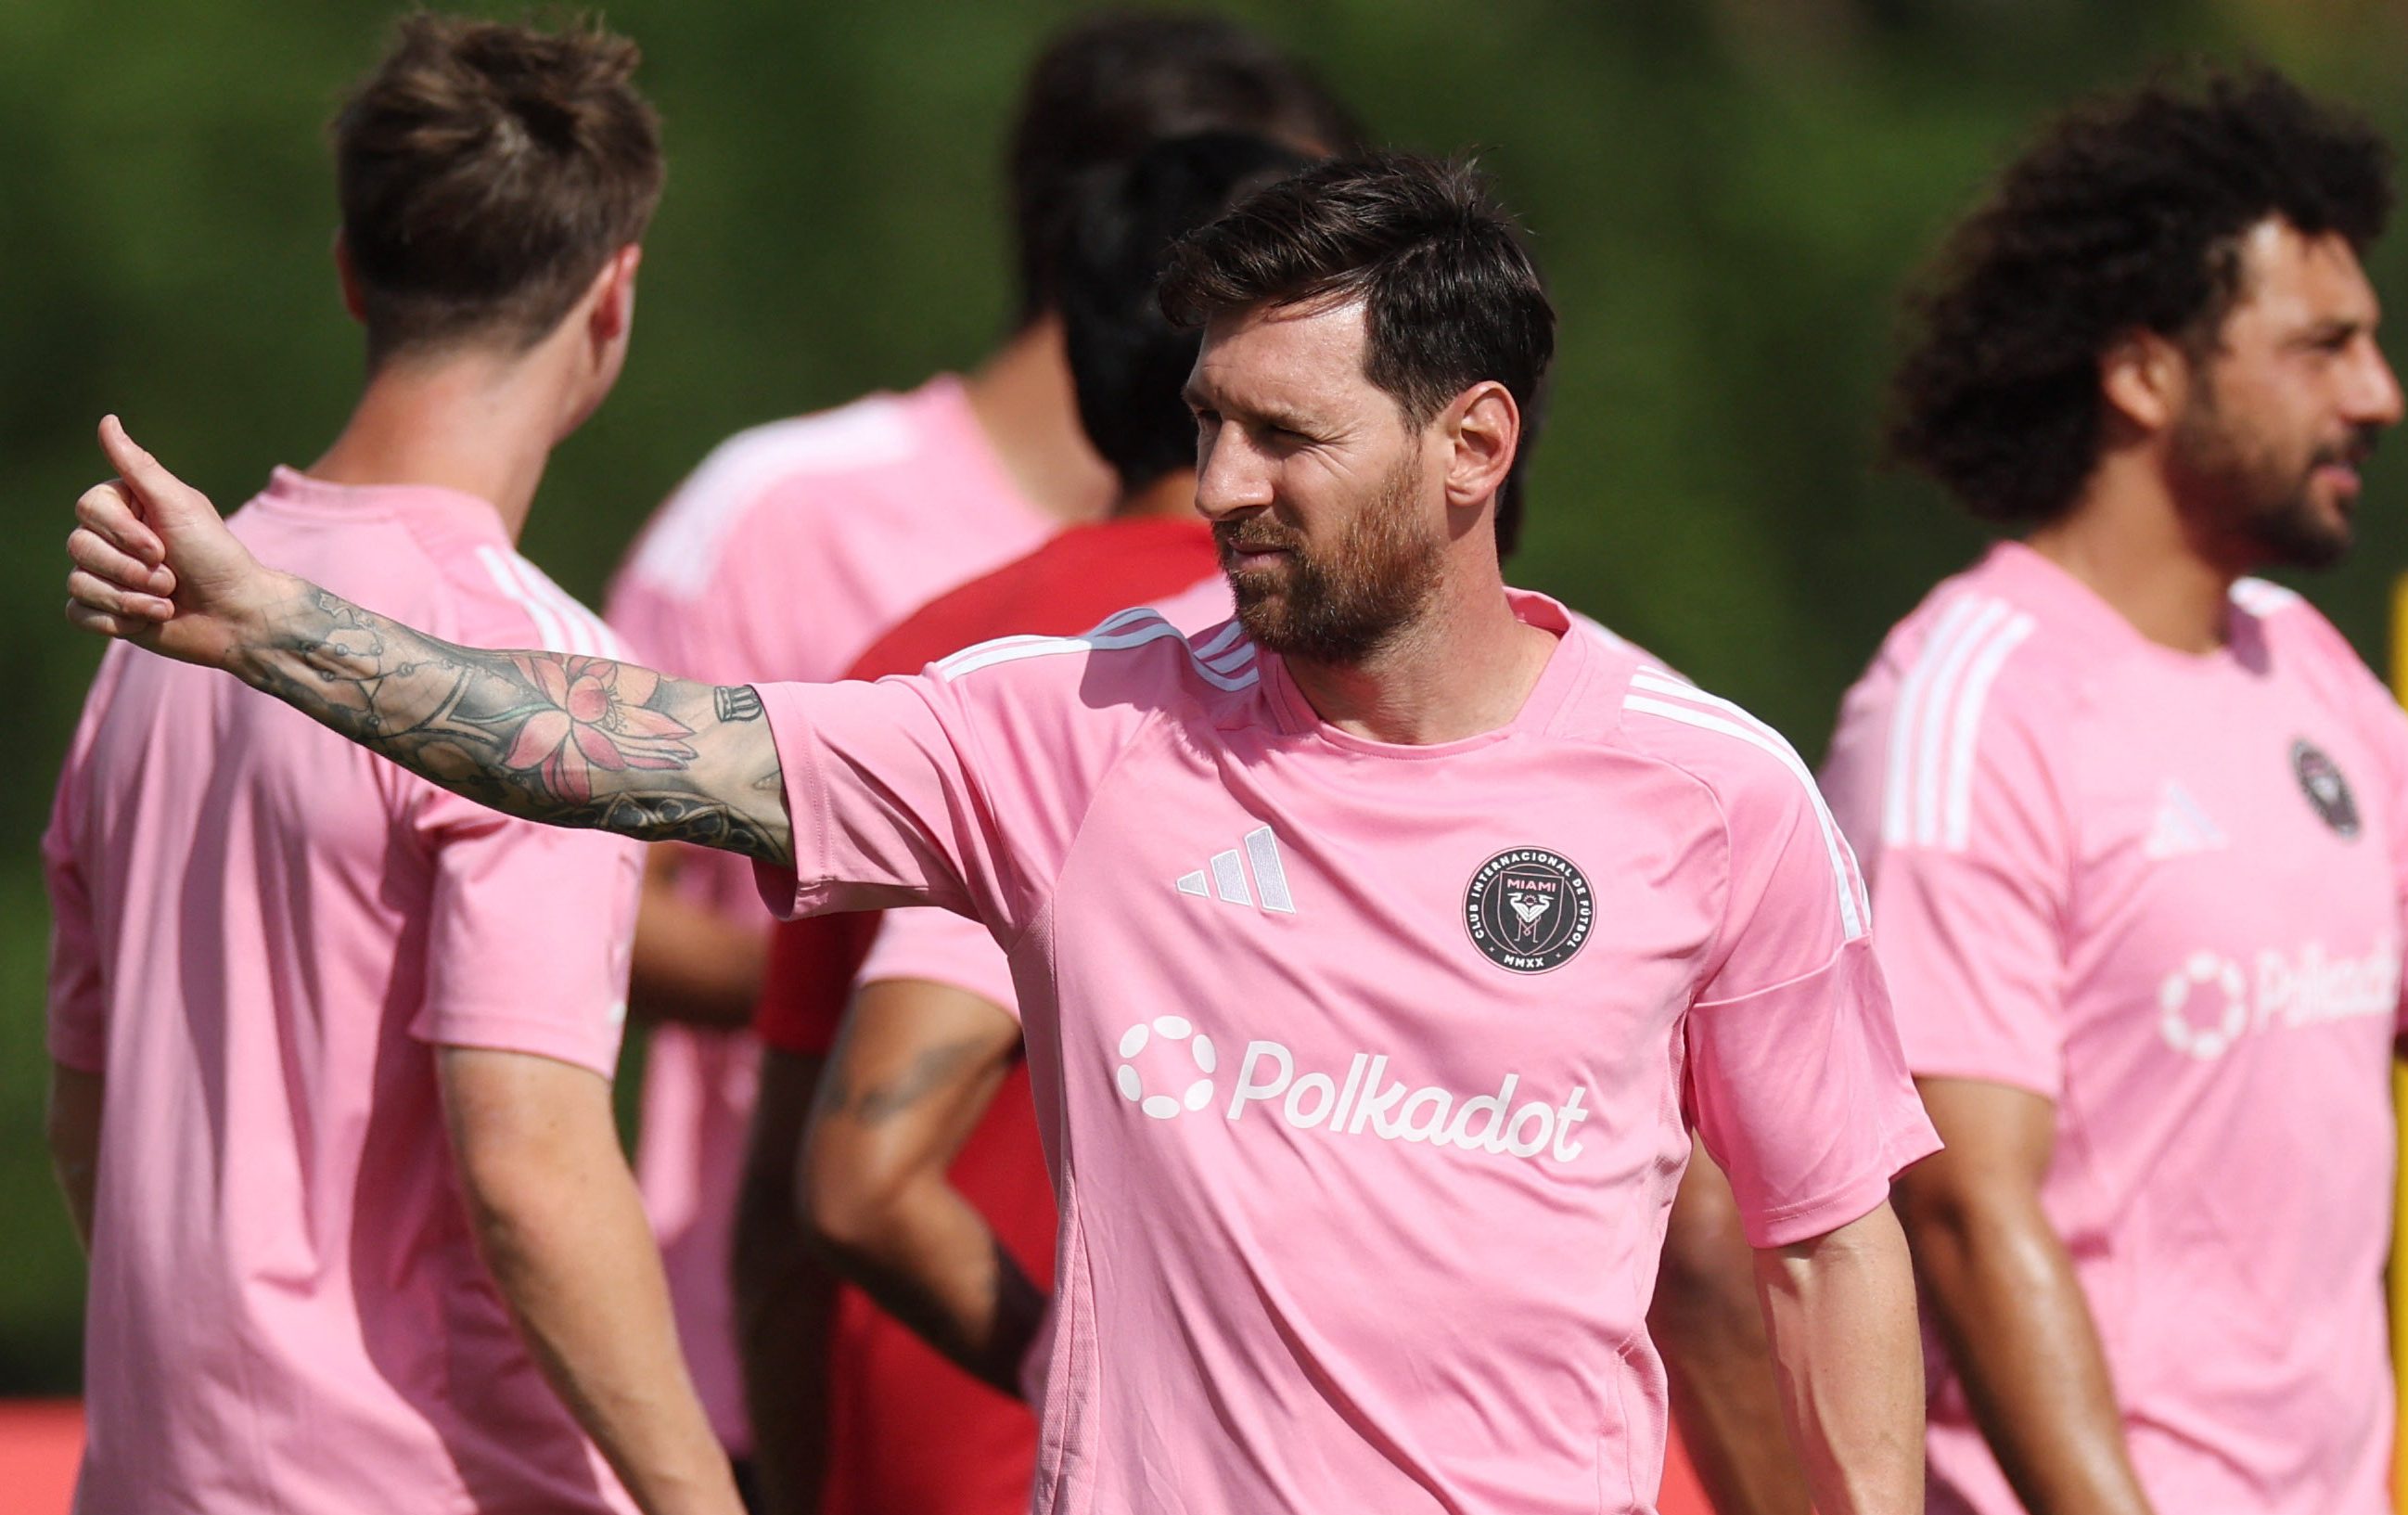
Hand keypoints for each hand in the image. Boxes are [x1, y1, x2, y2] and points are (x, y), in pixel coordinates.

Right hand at [65, 415, 280, 667]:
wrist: (237, 615)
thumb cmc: (214, 555)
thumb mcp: (178, 505)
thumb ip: (139, 465)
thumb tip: (107, 420)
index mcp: (124, 506)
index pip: (87, 509)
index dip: (123, 534)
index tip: (163, 547)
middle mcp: (110, 538)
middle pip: (78, 547)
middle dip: (133, 570)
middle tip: (172, 578)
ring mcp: (105, 575)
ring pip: (78, 582)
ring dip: (130, 598)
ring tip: (169, 600)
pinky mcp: (105, 611)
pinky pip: (77, 613)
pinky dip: (117, 620)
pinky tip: (149, 620)